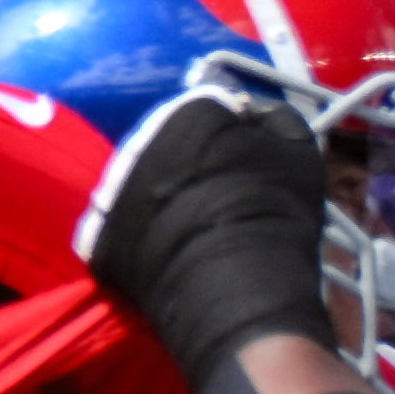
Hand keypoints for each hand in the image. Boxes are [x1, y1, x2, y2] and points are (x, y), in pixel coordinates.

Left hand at [82, 88, 337, 384]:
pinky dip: (142, 235)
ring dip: (164, 197)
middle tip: (225, 197)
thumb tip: (257, 112)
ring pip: (143, 183)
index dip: (237, 137)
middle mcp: (138, 139)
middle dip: (193, 164)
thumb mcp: (299, 152)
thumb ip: (276, 119)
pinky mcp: (96, 234)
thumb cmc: (274, 212)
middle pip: (171, 146)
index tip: (253, 163)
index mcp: (187, 112)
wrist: (236, 284)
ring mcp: (111, 186)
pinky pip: (123, 225)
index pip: (213, 110)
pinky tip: (169, 251)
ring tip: (196, 228)